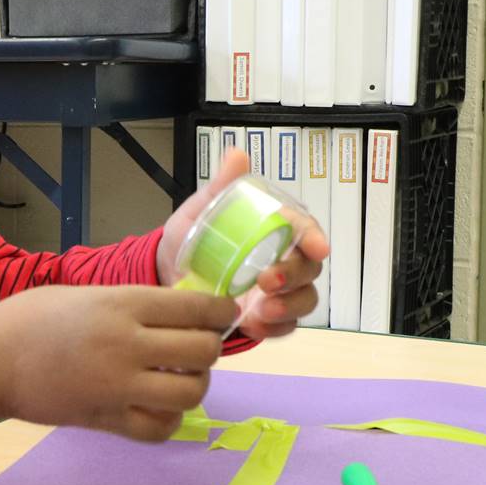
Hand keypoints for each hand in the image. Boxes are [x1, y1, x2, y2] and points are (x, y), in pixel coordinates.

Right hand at [0, 285, 236, 442]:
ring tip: (180, 378)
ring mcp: (118, 386)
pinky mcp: (106, 420)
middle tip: (197, 347)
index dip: (222, 312)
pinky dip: (170, 420)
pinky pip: (160, 428)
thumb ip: (131, 304)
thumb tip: (177, 313)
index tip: (223, 315)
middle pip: (203, 351)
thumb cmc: (31, 318)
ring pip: (191, 392)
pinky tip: (159, 407)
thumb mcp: (86, 294)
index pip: (197, 309)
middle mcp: (127, 344)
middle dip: (210, 348)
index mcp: (123, 304)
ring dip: (195, 385)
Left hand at [156, 147, 328, 340]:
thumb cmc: (193, 240)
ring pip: (305, 299)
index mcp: (274, 229)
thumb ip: (221, 187)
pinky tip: (253, 326)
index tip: (317, 247)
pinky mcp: (269, 317)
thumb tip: (236, 155)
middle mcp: (283, 259)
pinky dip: (274, 329)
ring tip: (261, 312)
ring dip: (289, 307)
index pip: (305, 229)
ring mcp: (278, 291)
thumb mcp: (201, 211)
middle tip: (267, 281)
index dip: (314, 237)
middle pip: (309, 267)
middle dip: (294, 275)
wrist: (168, 277)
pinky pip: (285, 327)